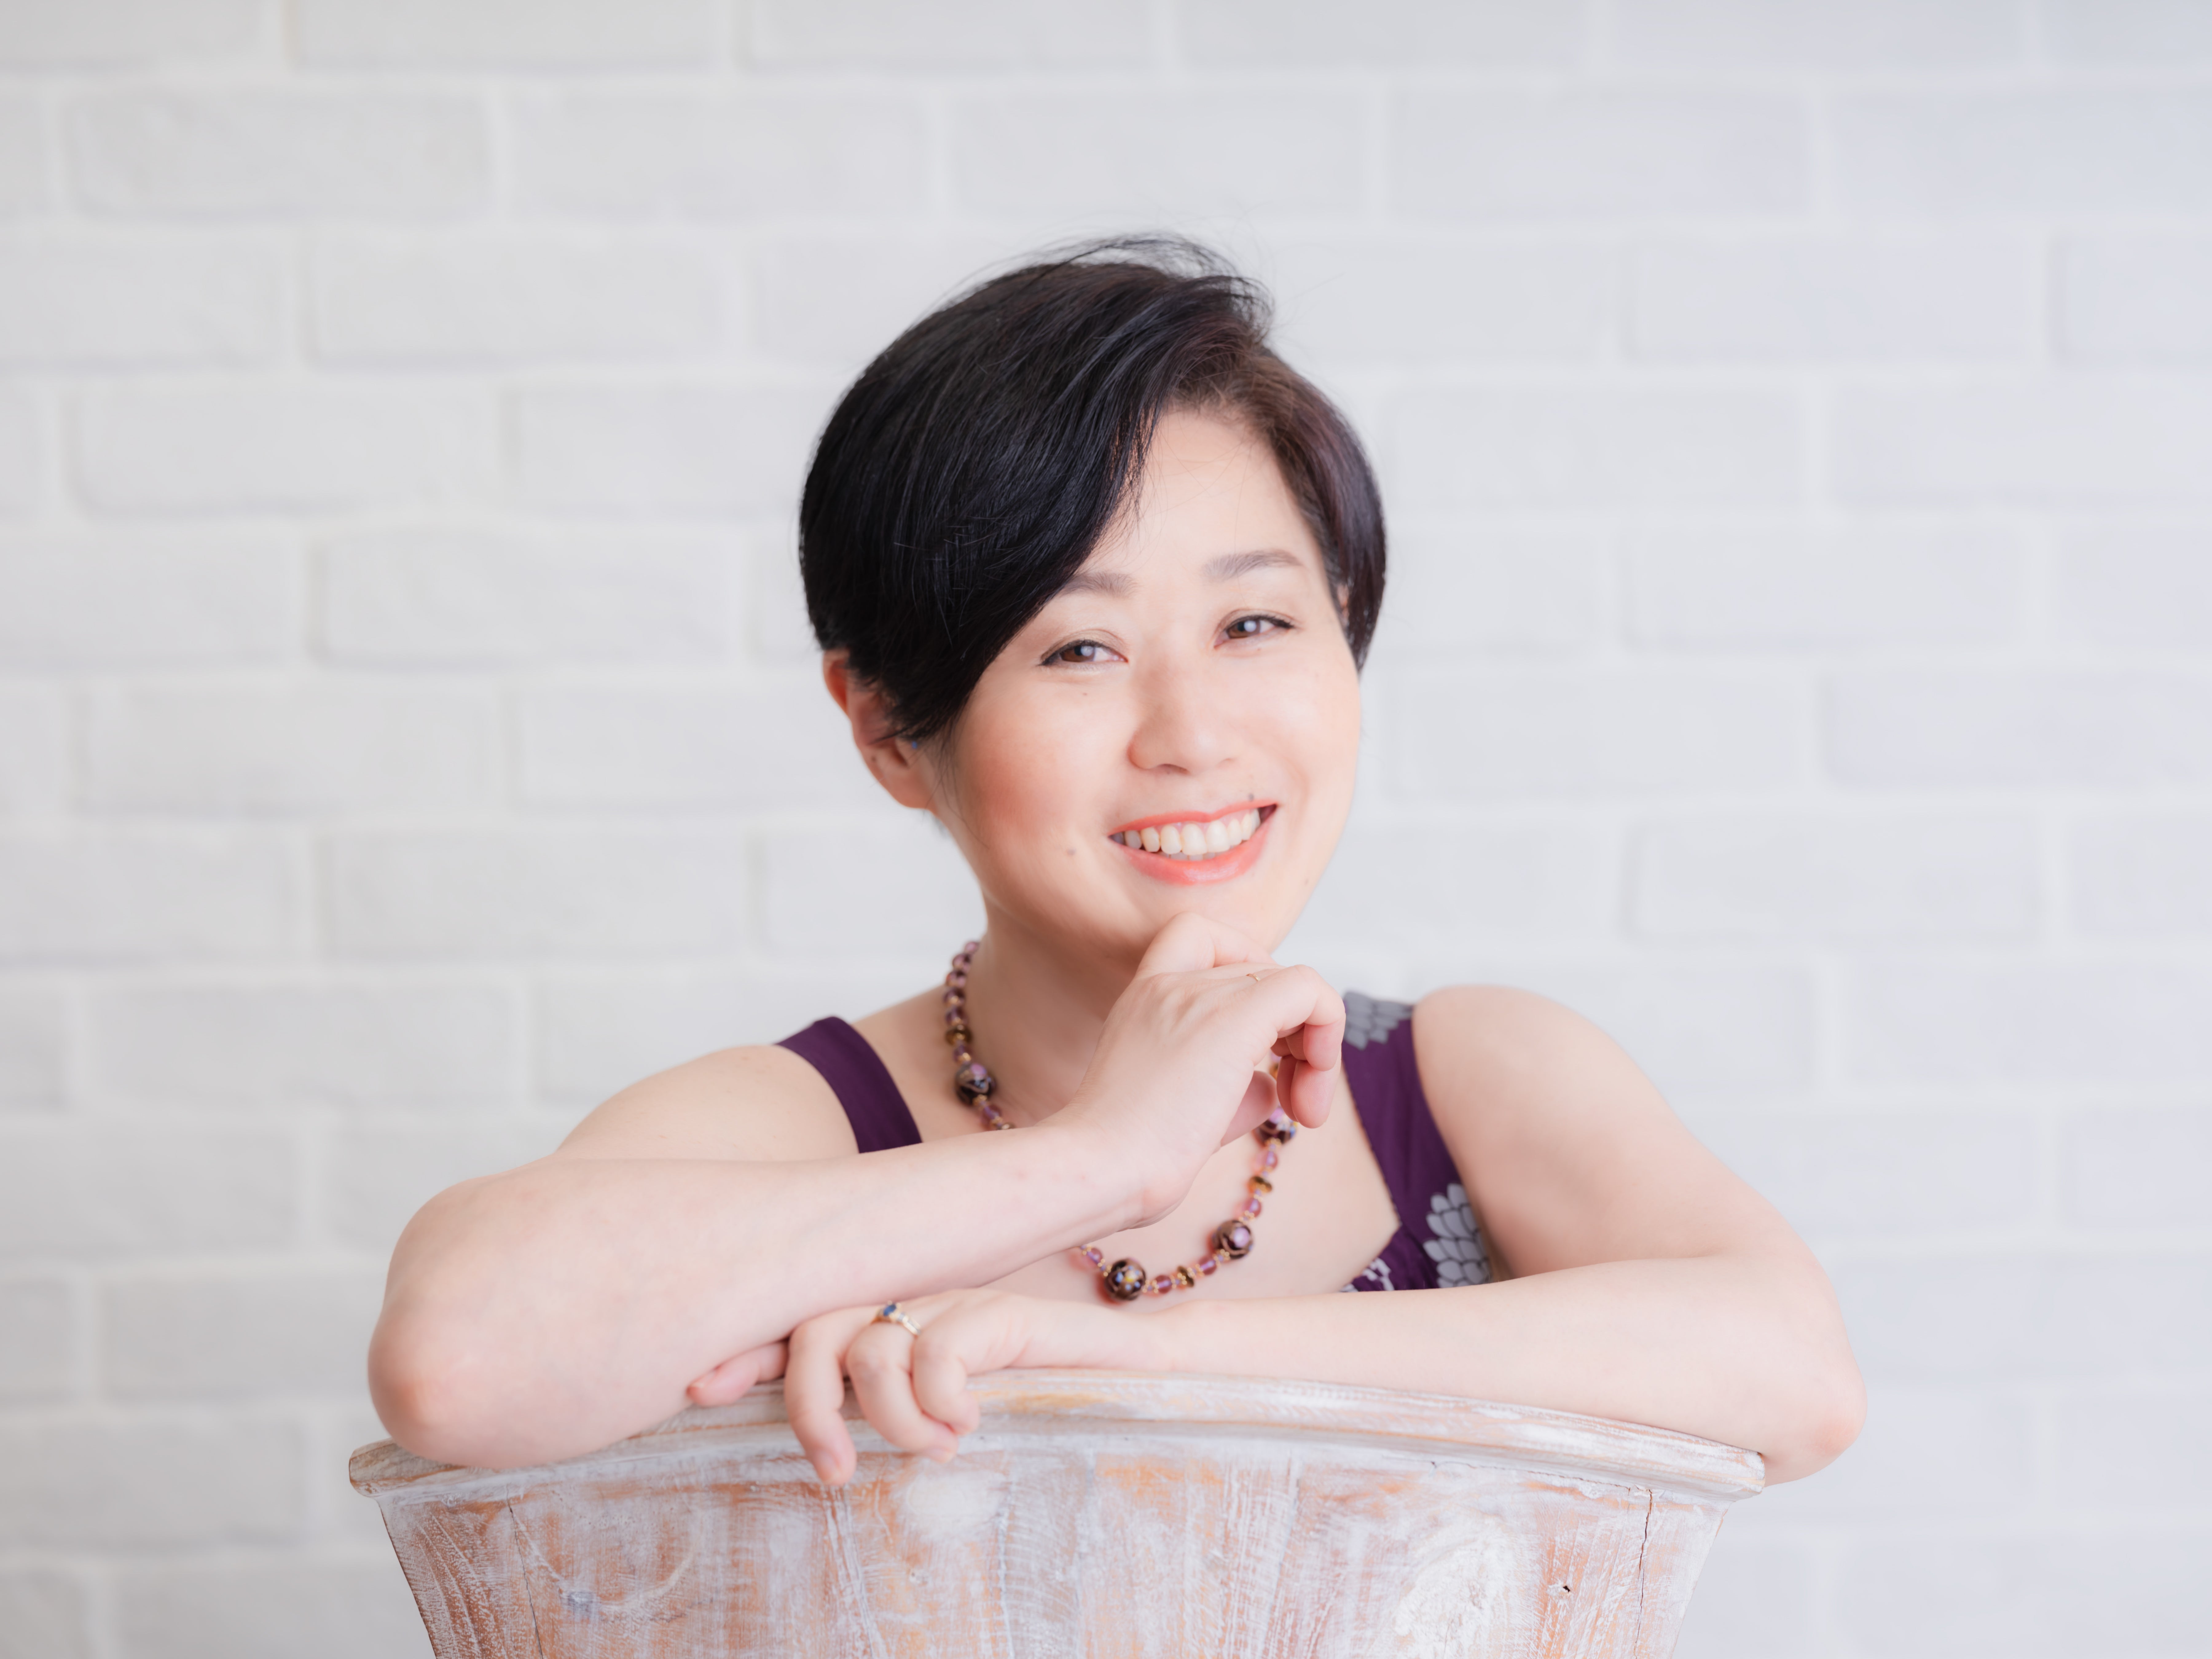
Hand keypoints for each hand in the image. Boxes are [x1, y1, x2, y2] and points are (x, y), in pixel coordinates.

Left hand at [740, 1290, 1169, 1485]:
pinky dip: (942, 1400)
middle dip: (806, 1402)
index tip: (701, 1391)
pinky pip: (938, 1349)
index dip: (747, 1352)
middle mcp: (916, 1304)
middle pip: (817, 1327)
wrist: (1147, 1388)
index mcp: (894, 1327)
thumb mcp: (942, 1429)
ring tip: (931, 1448)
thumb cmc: (1046, 1421)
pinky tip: (970, 1425)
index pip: (799, 1320)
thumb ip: (882, 1422)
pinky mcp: (1005, 1314)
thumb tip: (817, 1464)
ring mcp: (958, 1303)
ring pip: (871, 1342)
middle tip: (836, 1470)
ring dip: (887, 1414)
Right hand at [1057, 912, 1344, 1223]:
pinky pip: (1310, 992)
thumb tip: (1273, 1086)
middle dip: (1295, 1033)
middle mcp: (1169, 983)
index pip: (1200, 937)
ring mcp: (1198, 995)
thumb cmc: (1129, 1158)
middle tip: (1295, 1099)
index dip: (1247, 972)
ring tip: (1304, 1107)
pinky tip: (1310, 1096)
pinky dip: (1328, 1035)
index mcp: (1145, 997)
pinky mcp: (1233, 1018)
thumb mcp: (1182, 1109)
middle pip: (1265, 971)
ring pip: (1293, 981)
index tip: (1256, 1040)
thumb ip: (1230, 1085)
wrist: (1099, 1170)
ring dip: (1317, 1043)